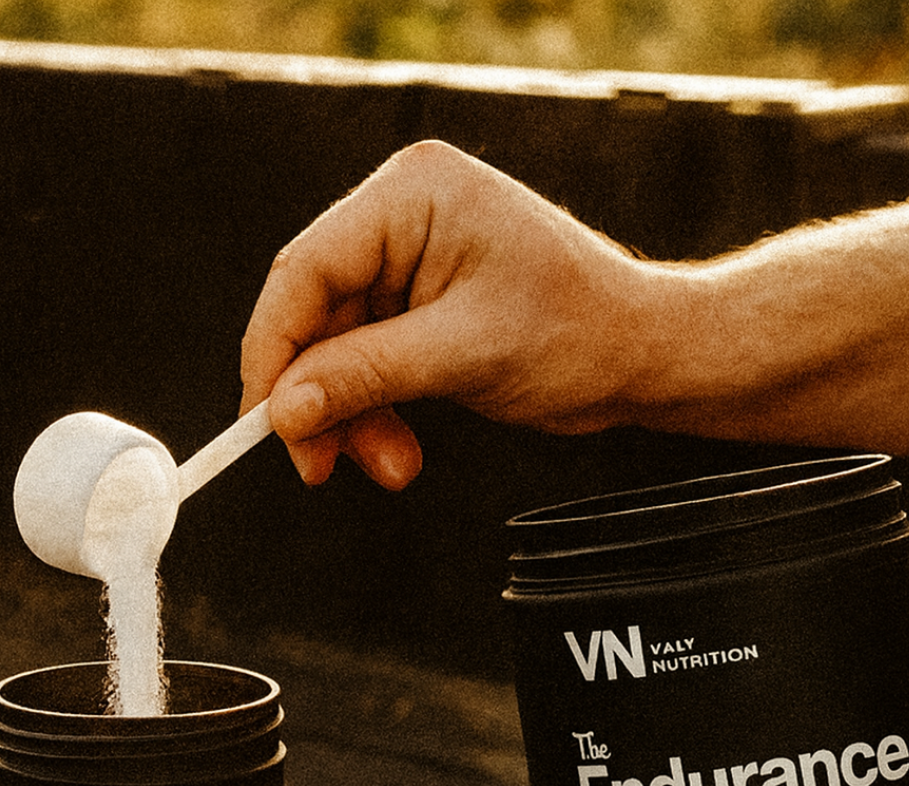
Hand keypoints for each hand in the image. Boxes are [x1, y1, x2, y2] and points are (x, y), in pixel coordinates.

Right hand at [240, 140, 662, 488]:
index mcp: (412, 195)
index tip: (265, 424)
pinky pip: (370, 359)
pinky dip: (378, 410)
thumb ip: (366, 377)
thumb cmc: (581, 333)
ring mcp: (411, 257)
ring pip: (339, 348)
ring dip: (354, 416)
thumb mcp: (464, 356)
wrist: (644, 354)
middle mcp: (403, 214)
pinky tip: (400, 449)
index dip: (274, 353)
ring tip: (392, 467)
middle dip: (321, 398)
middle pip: (316, 314)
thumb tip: (283, 410)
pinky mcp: (422, 301)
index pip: (305, 271)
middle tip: (321, 466)